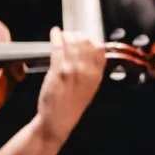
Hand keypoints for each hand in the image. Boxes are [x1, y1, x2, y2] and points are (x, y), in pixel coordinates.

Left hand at [35, 28, 104, 142]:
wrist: (57, 121)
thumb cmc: (71, 106)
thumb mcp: (89, 88)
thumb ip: (92, 71)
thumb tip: (92, 52)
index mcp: (96, 76)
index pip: (99, 49)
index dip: (91, 40)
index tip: (84, 39)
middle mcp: (86, 72)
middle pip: (86, 42)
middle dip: (78, 36)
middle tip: (71, 36)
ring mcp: (72, 71)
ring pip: (72, 42)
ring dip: (67, 35)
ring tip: (63, 35)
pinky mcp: (57, 71)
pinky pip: (58, 47)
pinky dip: (56, 37)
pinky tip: (54, 32)